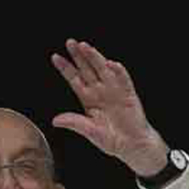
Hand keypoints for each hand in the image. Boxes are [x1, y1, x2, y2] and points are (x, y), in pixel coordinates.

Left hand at [51, 39, 168, 177]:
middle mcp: (100, 91)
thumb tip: (56, 120)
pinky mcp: (128, 94)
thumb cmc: (112, 139)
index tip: (55, 57)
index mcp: (88, 99)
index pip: (74, 79)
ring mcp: (114, 90)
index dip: (65, 68)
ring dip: (95, 57)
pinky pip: (123, 79)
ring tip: (86, 47)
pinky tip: (111, 64)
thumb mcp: (90, 132)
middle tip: (70, 43)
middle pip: (87, 69)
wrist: (133, 145)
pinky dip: (118, 71)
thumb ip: (75, 123)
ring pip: (102, 69)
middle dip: (79, 56)